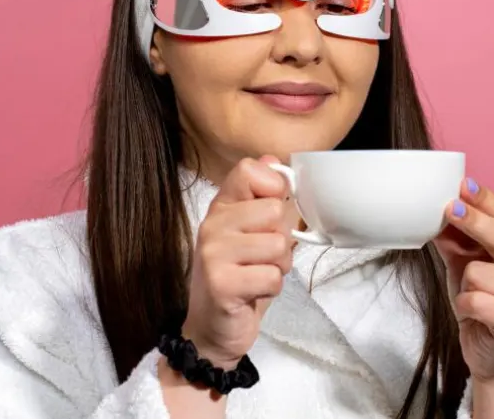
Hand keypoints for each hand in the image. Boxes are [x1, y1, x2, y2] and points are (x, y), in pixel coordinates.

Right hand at [182, 156, 298, 369]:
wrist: (213, 331)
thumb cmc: (240, 279)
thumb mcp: (254, 234)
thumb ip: (265, 200)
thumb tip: (274, 161)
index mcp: (221, 207)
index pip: (249, 170)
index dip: (273, 187)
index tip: (271, 214)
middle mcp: (212, 224)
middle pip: (273, 210)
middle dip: (282, 239)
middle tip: (264, 257)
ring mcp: (213, 253)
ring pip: (277, 244)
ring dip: (278, 266)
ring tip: (258, 275)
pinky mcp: (221, 284)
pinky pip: (272, 276)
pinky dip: (272, 288)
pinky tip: (252, 293)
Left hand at [433, 179, 493, 382]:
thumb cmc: (483, 301)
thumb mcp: (465, 264)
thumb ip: (455, 238)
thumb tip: (435, 212)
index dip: (484, 200)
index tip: (462, 185)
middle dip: (473, 221)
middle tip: (450, 208)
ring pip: (478, 271)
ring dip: (465, 285)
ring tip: (476, 298)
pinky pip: (475, 300)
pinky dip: (465, 307)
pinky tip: (476, 315)